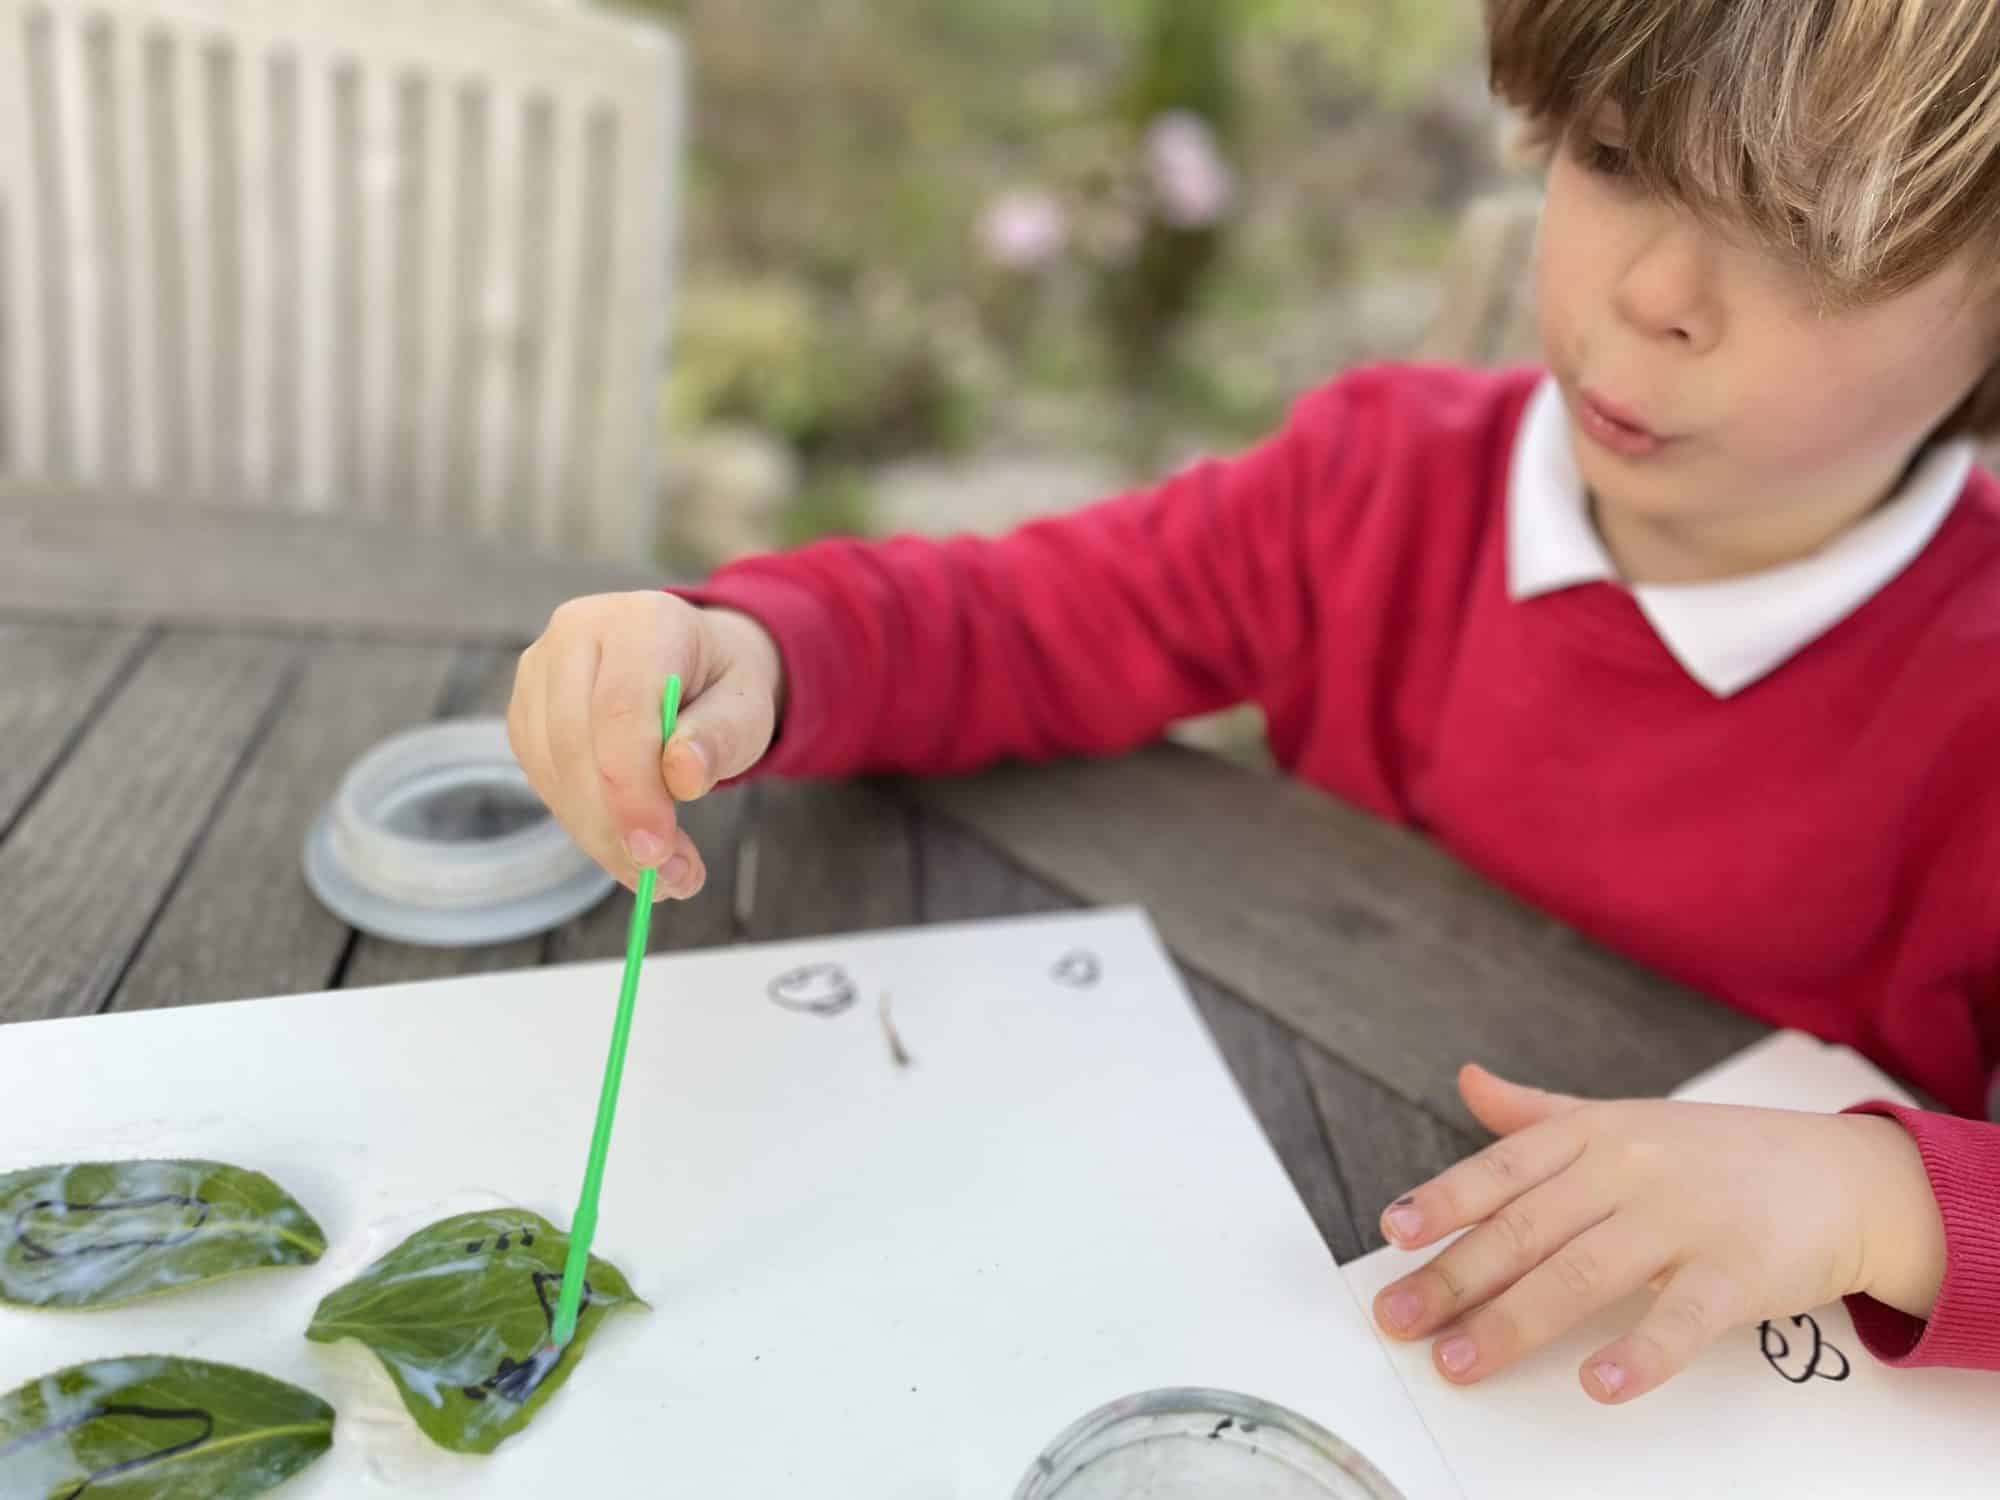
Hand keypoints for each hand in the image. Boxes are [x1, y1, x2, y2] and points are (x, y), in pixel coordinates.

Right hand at [507, 592, 783, 897]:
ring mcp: (539, 671)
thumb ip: (722, 738)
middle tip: (666, 882)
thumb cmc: (722, 686)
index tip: (657, 854)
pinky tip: (626, 844)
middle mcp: (576, 634)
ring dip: (601, 837)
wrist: (693, 664)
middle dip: (617, 826)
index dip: (633, 789)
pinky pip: (544, 782)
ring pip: (553, 771)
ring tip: (660, 874)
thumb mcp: (748, 707)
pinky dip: (585, 825)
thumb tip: (682, 776)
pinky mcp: (525, 713)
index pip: (620, 709)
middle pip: (577, 744)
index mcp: (641, 620)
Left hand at [1369, 1064, 1944, 1402]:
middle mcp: (1630, 1168)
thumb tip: (1467, 1080)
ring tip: (1460, 1362)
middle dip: (1455, 1278)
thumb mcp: (1622, 1119)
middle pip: (1526, 1229)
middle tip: (1400, 1320)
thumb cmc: (1716, 1154)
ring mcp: (1684, 1218)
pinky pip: (1682, 1317)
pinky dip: (1640, 1352)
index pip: (1504, 1169)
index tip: (1393, 1234)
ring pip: (1582, 1274)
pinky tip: (1597, 1384)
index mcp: (1595, 1131)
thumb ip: (1537, 1114)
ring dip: (1514, 1322)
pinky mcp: (1739, 1271)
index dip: (1445, 1200)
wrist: (1844, 1177)